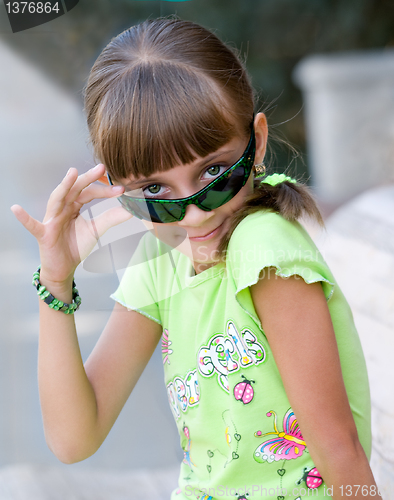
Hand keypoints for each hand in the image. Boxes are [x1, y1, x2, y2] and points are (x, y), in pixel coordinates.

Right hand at [11, 164, 131, 286]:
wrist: (64, 268)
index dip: (104, 190)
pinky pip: (33, 225)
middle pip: (75, 190)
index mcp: (74, 206)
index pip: (89, 193)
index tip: (121, 189)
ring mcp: (51, 220)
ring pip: (57, 199)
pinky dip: (24, 218)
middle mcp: (62, 208)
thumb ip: (110, 218)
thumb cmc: (75, 246)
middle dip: (87, 179)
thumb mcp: (96, 230)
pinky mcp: (44, 234)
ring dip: (64, 186)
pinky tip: (16, 209)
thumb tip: (131, 210)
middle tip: (101, 168)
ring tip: (71, 173)